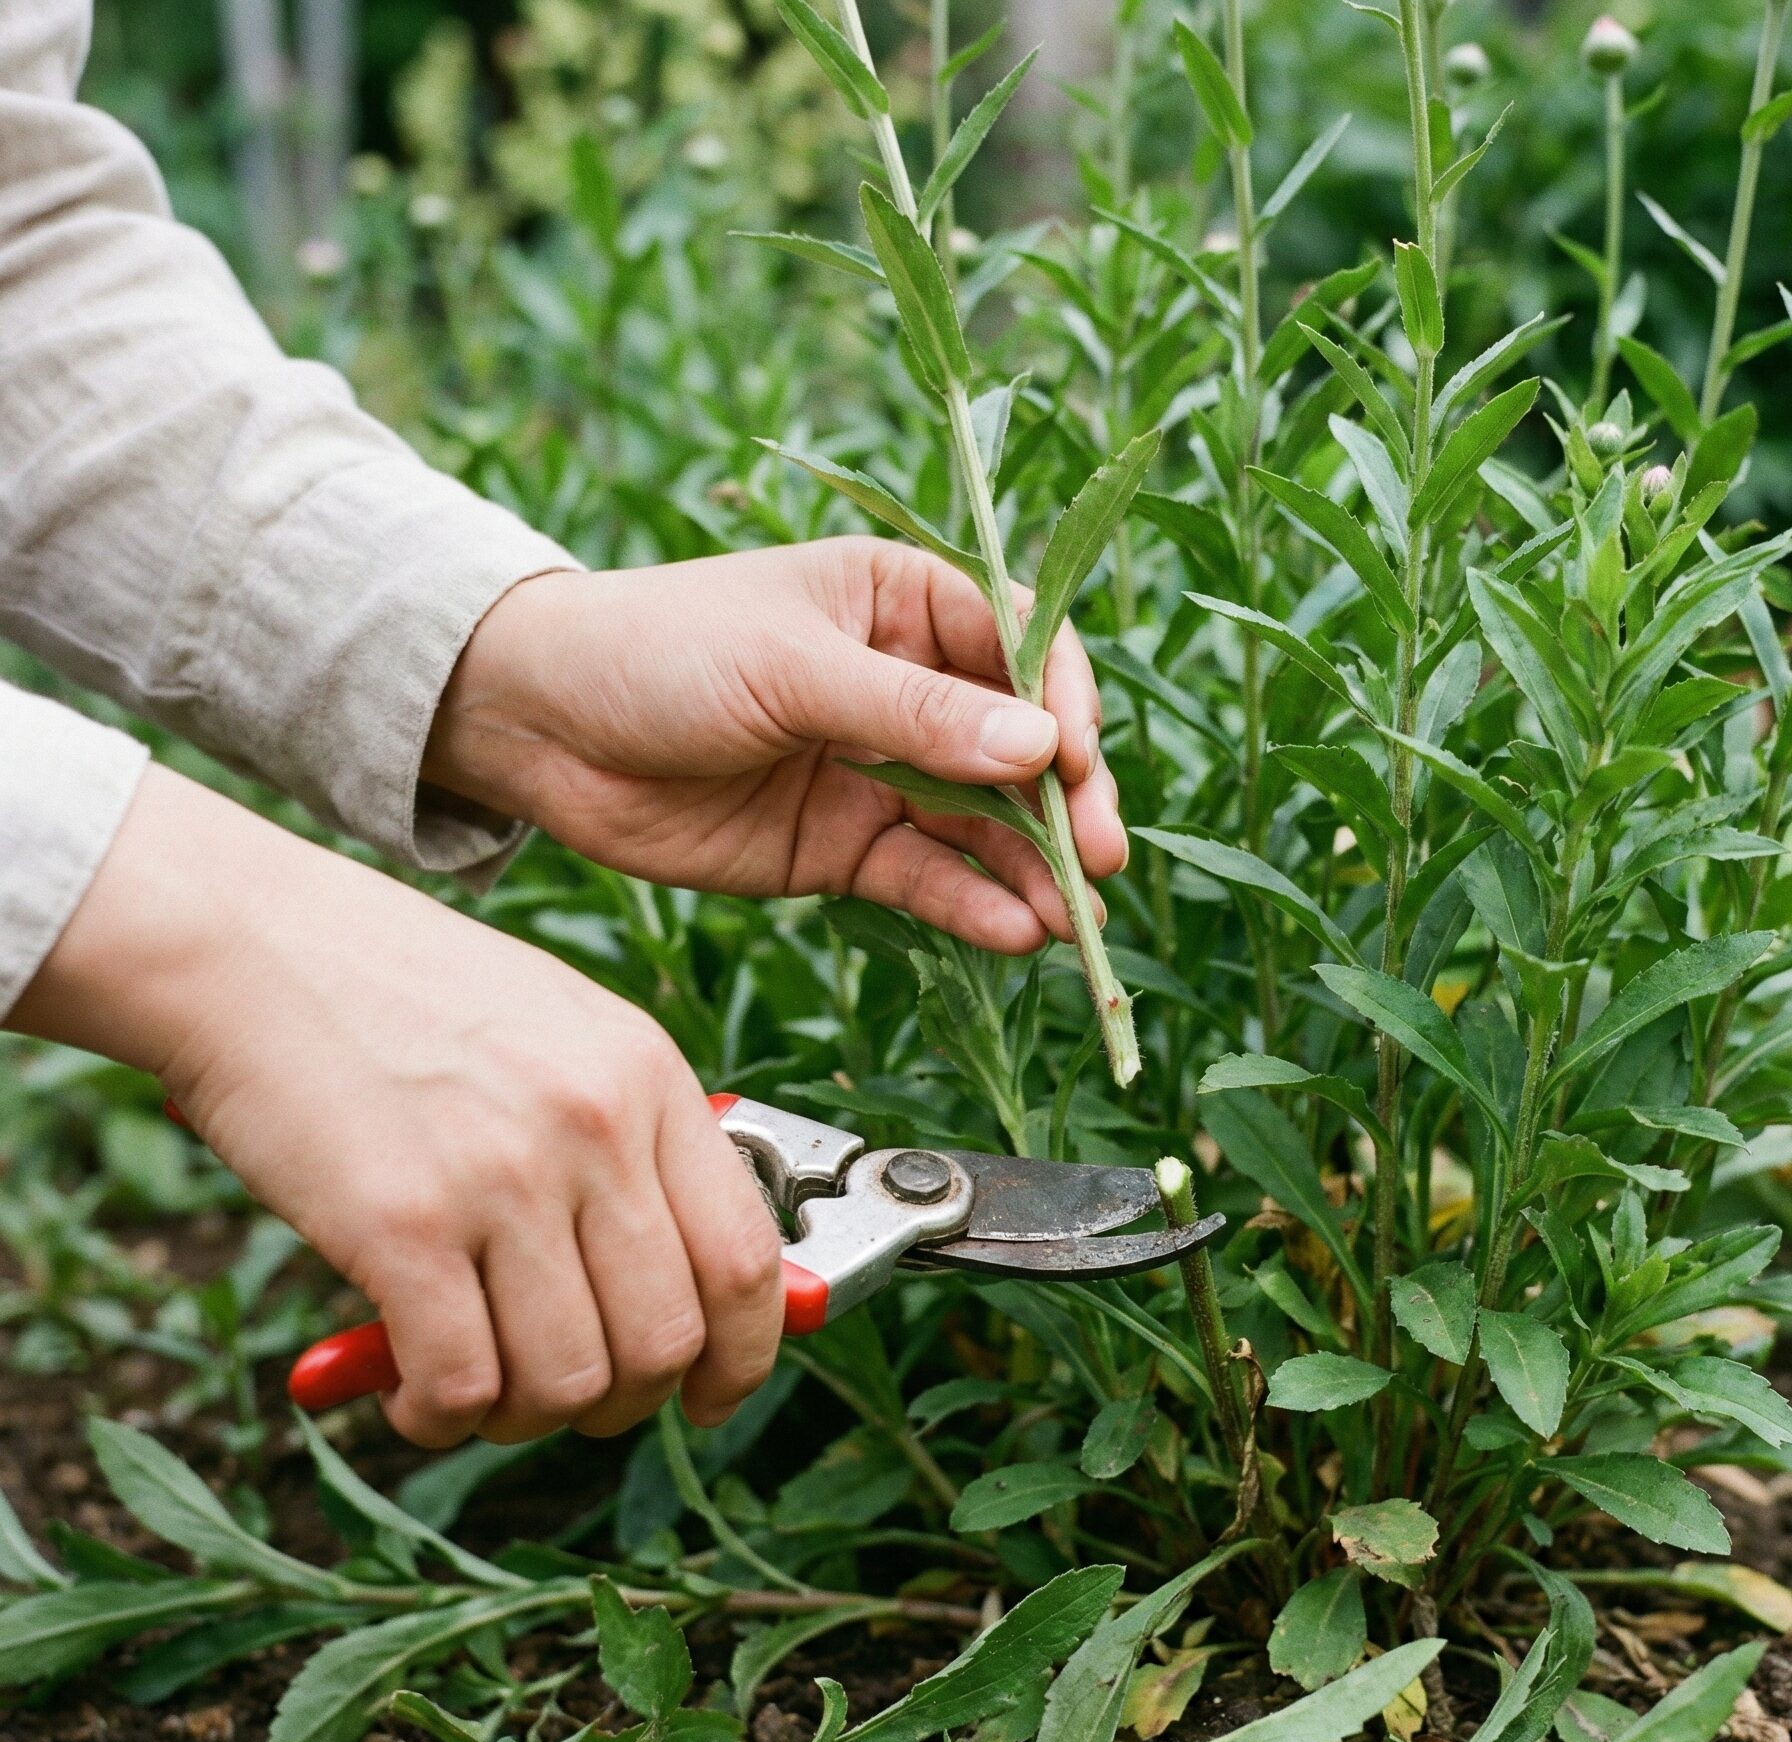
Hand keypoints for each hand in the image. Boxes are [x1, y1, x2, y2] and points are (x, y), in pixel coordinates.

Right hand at [12, 768, 784, 1447]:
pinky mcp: (405, 1224)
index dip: (743, 1357)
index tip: (714, 1395)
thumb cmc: (399, 995)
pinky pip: (463, 1384)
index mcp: (649, 1078)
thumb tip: (681, 1277)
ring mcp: (506, 1176)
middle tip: (568, 1399)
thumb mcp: (562, 1031)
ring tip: (476, 1390)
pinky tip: (412, 1393)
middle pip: (668, 1340)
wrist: (249, 946)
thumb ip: (630, 1142)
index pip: (749, 1260)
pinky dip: (441, 1416)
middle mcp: (598, 1127)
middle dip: (625, 1403)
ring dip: (524, 1418)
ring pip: (570, 1381)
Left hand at [422, 538, 1127, 951]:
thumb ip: (912, 714)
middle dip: (1063, 804)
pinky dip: (972, 906)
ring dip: (1031, 869)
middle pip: (1019, 747)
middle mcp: (908, 687)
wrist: (541, 728)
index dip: (1061, 703)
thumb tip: (1039, 748)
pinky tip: (1012, 933)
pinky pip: (928, 879)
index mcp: (903, 601)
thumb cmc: (658, 649)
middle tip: (1093, 858)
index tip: (1076, 762)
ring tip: (1068, 918)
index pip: (1022, 645)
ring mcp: (880, 771)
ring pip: (983, 824)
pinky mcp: (846, 846)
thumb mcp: (789, 665)